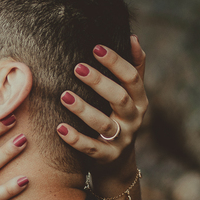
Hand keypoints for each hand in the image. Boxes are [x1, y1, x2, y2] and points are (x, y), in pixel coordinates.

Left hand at [56, 36, 147, 176]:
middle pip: (120, 99)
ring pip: (104, 124)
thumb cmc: (118, 118)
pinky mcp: (107, 157)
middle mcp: (134, 119)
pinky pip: (92, 148)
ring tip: (64, 96)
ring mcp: (122, 140)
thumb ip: (133, 68)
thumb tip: (133, 37)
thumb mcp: (130, 96)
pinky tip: (60, 128)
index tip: (96, 47)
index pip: (132, 78)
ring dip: (84, 110)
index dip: (116, 62)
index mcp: (139, 100)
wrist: (117, 162)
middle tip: (77, 67)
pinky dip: (76, 139)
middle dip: (99, 82)